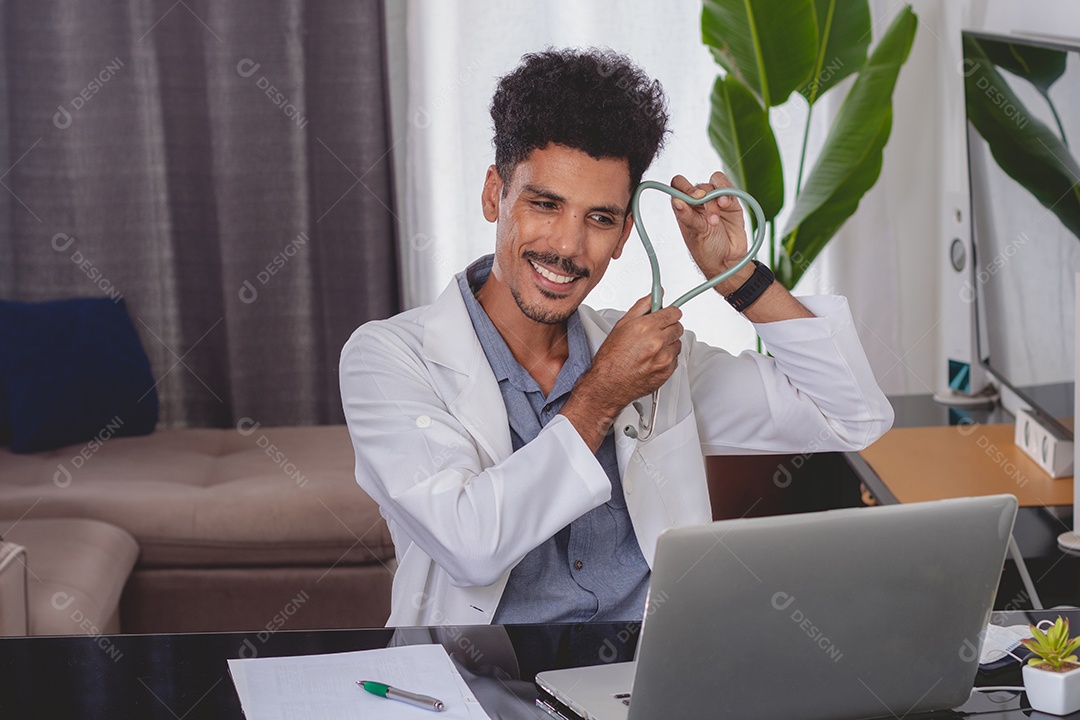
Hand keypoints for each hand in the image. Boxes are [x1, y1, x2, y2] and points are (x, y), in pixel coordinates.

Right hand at [561, 295, 682, 449]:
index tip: (666, 314)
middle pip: (678, 327)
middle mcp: (658, 342)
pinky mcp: (667, 371)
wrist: (608, 384)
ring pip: (677, 343)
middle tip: (655, 332)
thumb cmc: (611, 358)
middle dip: (669, 327)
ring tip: (651, 349)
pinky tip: (651, 359)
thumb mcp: (622, 325)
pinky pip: (675, 359)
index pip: (674, 312)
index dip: (669, 313)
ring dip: (668, 344)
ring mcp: (664, 358)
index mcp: (646, 327)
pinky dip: (667, 358)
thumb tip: (655, 295)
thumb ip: (642, 306)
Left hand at [670, 171, 751, 294]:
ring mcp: (715, 200)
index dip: (684, 187)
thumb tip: (677, 201)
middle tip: (708, 215)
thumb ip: (688, 216)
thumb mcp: (695, 234)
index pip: (678, 185)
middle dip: (703, 197)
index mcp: (685, 207)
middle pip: (699, 184)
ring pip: (715, 183)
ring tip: (717, 218)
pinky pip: (729, 188)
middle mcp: (699, 202)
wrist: (728, 262)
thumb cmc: (707, 250)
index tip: (693, 198)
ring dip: (716, 197)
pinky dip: (727, 193)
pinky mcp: (731, 203)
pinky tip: (725, 205)